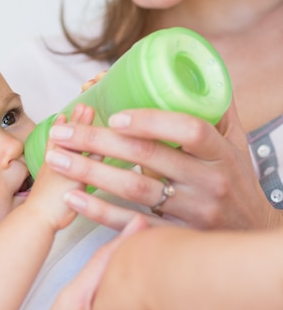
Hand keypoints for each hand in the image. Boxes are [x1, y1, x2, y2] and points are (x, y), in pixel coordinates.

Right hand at [27, 104, 94, 230]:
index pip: (57, 141)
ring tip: (89, 109)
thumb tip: (60, 183)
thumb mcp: (47, 192)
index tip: (66, 113)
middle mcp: (56, 163)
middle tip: (83, 103)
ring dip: (84, 126)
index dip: (62, 127)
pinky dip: (96, 148)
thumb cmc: (41, 213)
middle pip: (66, 136)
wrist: (35, 220)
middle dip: (76, 120)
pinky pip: (88, 160)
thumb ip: (54, 182)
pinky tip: (106, 138)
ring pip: (76, 143)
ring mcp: (65, 168)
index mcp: (51, 166)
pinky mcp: (75, 179)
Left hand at [46, 99, 279, 229]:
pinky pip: (132, 225)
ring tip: (57, 158)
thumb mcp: (237, 143)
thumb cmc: (238, 182)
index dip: (152, 120)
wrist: (252, 235)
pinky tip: (74, 197)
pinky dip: (100, 212)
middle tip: (64, 132)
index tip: (115, 115)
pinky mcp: (176, 237)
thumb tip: (191, 72)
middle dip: (100, 142)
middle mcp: (208, 182)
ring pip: (135, 190)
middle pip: (150, 158)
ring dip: (91, 173)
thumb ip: (216, 110)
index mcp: (222, 153)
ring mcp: (192, 213)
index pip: (190, 130)